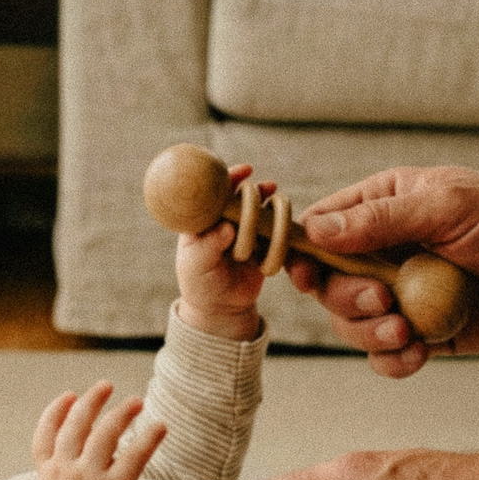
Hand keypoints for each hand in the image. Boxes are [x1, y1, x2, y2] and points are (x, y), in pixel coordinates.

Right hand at [33, 381, 167, 479]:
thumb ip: (58, 472)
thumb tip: (77, 445)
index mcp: (48, 475)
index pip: (45, 435)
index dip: (56, 412)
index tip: (70, 395)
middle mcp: (66, 473)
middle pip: (76, 426)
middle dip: (92, 401)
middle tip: (107, 385)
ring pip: (105, 433)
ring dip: (122, 412)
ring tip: (137, 401)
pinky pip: (135, 455)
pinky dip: (149, 437)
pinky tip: (159, 426)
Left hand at [175, 164, 272, 340]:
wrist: (220, 308)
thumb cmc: (200, 283)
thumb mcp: (195, 265)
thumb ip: (207, 245)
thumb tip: (227, 227)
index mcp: (206, 216)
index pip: (218, 187)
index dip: (231, 175)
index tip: (245, 171)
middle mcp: (229, 217)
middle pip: (247, 193)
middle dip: (254, 195)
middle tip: (262, 196)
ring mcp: (249, 229)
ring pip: (267, 208)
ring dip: (272, 210)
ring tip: (274, 218)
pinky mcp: (267, 244)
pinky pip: (280, 230)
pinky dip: (283, 230)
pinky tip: (282, 237)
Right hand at [294, 166, 478, 377]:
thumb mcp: (447, 207)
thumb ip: (380, 220)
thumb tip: (315, 231)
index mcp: (385, 206)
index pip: (321, 230)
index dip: (302, 254)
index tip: (300, 275)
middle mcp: (387, 251)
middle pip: (328, 284)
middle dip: (347, 300)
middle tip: (385, 301)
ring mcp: (404, 294)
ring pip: (352, 324)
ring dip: (370, 334)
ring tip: (408, 332)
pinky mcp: (426, 332)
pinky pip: (386, 356)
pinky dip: (394, 361)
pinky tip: (419, 354)